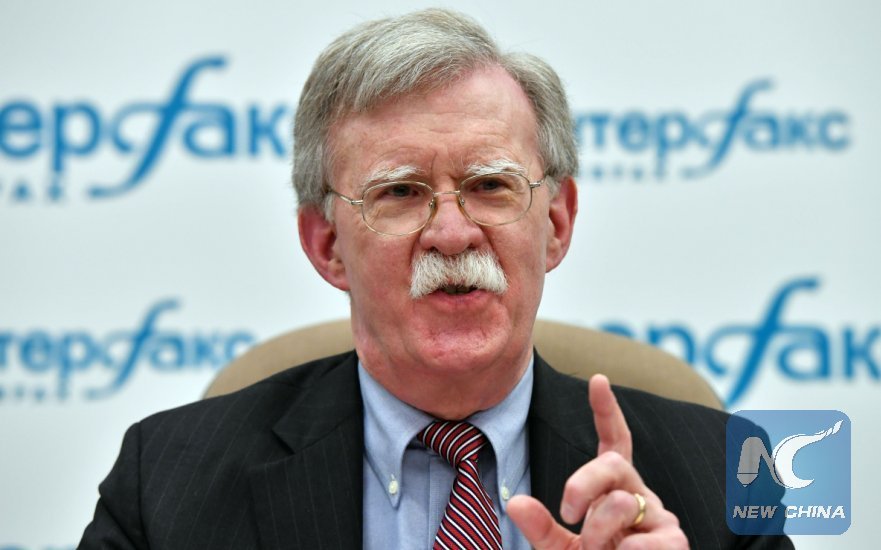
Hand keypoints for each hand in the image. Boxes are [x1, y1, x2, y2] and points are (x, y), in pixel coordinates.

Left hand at [507, 374, 687, 548]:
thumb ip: (541, 527)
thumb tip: (515, 501)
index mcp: (614, 490)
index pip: (614, 443)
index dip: (607, 411)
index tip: (597, 379)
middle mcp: (639, 494)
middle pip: (610, 465)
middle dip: (582, 484)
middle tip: (568, 512)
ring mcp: (660, 517)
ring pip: (621, 503)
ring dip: (599, 533)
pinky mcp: (675, 541)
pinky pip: (640, 539)